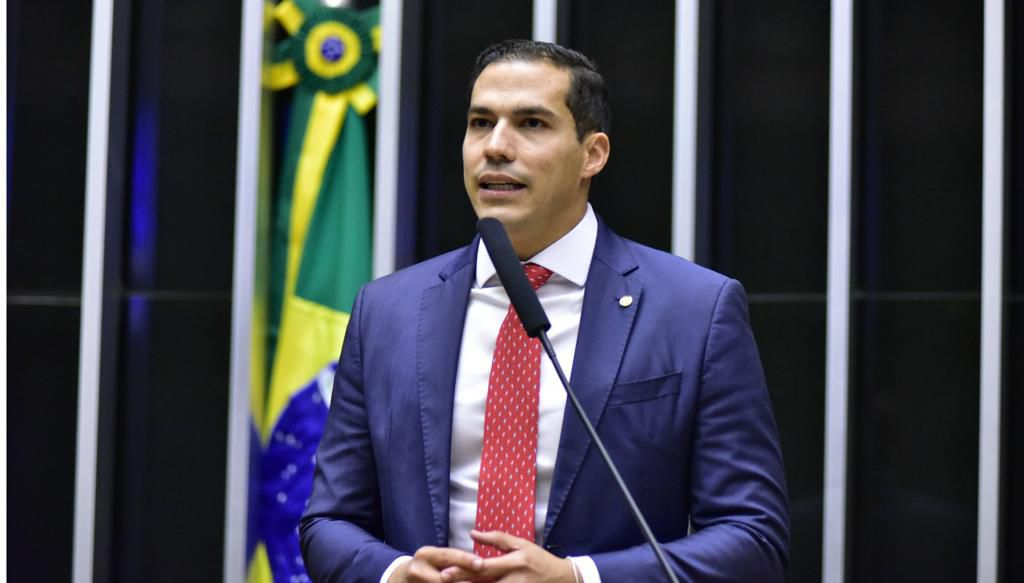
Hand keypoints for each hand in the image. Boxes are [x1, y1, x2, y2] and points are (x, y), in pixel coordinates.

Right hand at [389, 546, 483, 582]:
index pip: (447, 556)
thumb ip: (454, 559)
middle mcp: (418, 570)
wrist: (401, 579)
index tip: (481, 564)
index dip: (465, 560)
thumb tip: (480, 564)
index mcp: (425, 555)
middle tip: (482, 580)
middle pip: (444, 578)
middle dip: (464, 580)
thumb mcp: (435, 557)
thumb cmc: (427, 565)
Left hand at [438, 530, 575, 582]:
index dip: (463, 570)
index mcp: (514, 562)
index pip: (484, 567)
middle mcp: (514, 580)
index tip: (445, 572)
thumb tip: (473, 533)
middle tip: (442, 581)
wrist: (562, 579)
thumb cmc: (539, 559)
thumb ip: (497, 539)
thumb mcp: (521, 544)